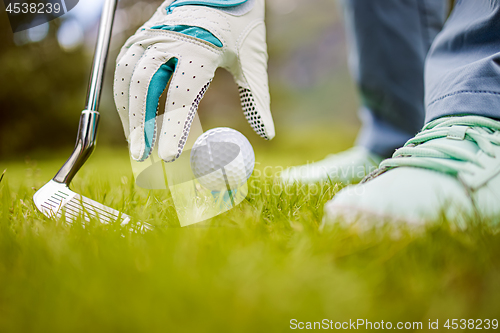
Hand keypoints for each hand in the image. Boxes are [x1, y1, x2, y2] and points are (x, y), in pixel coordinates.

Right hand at [114, 0, 273, 161]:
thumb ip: (257, 97)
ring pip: (128, 76)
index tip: (168, 156)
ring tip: (136, 140)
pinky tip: (131, 113)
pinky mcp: (143, 34)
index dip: (173, 128)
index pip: (181, 95)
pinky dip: (125, 92)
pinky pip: (125, 66)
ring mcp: (152, 34)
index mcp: (199, 48)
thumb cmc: (240, 24)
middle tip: (142, 154)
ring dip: (128, 110)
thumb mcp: (252, 60)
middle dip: (141, 124)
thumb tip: (268, 133)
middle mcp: (169, 40)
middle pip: (145, 87)